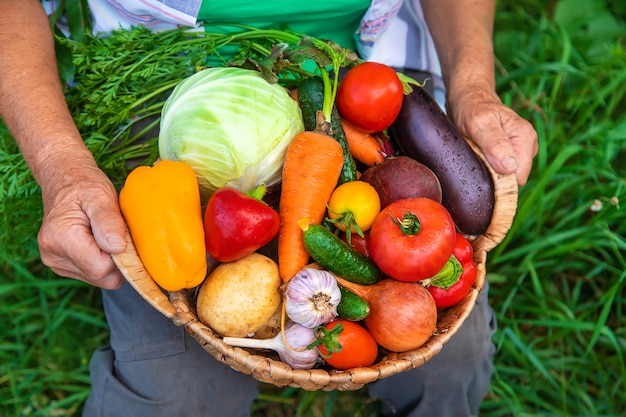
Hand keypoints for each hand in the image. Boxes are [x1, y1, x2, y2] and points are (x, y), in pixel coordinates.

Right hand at [37, 162, 126, 288]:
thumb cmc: (85, 185)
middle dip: (116, 260)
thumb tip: (117, 248)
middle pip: (100, 277)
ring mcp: (54, 261)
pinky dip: (101, 261)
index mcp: (60, 237)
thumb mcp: (101, 195)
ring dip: (109, 260)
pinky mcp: (61, 264)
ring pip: (97, 278)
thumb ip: (109, 221)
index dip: (120, 257)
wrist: (64, 180)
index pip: (100, 268)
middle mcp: (52, 254)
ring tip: (104, 235)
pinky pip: (91, 274)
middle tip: (117, 234)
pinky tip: (98, 241)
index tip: (124, 236)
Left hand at [446, 83, 537, 185]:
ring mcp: (519, 150)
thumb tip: (511, 168)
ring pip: (506, 176)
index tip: (480, 169)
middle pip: (513, 179)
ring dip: (489, 172)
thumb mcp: (479, 123)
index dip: (499, 180)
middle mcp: (527, 145)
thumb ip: (495, 144)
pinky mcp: (509, 154)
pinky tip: (478, 156)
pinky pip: (500, 171)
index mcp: (525, 138)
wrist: (468, 97)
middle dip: (494, 176)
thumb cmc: (472, 107)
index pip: (519, 176)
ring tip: (476, 154)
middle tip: (476, 158)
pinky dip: (487, 168)